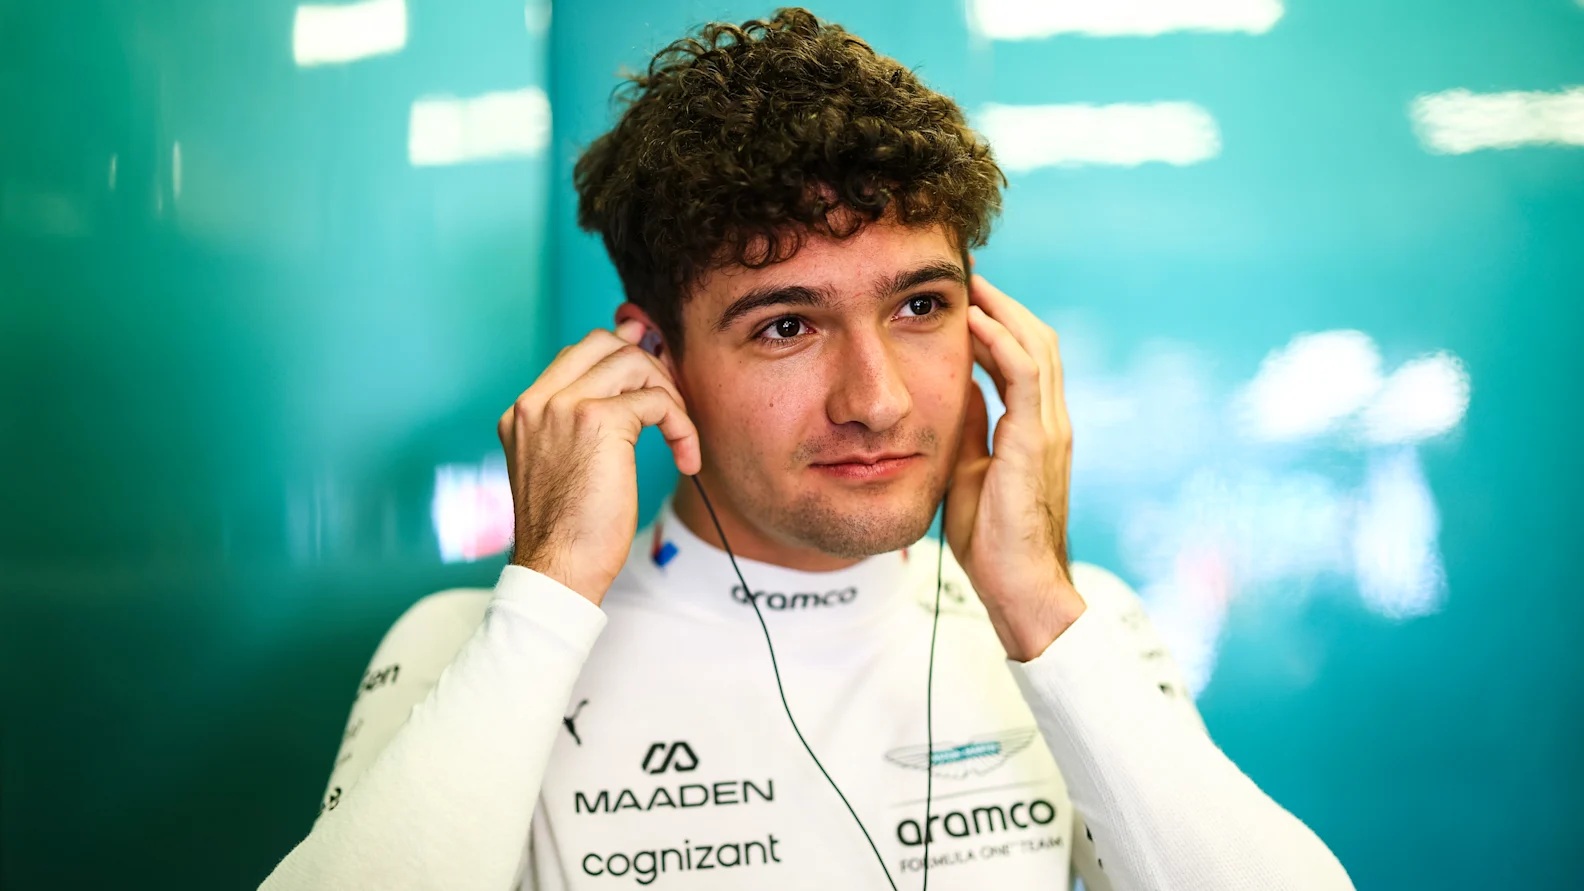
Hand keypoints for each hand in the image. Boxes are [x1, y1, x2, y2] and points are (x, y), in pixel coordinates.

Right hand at [497, 321, 700, 604]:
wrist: (557, 569)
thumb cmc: (567, 532)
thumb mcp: (562, 468)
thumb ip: (579, 427)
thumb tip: (626, 393)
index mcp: (524, 411)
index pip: (576, 354)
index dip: (622, 361)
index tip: (653, 388)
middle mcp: (537, 401)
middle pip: (604, 341)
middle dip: (648, 366)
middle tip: (669, 406)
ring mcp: (563, 406)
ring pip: (633, 361)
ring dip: (669, 395)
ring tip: (678, 436)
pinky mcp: (598, 421)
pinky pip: (657, 401)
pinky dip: (682, 426)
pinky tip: (685, 458)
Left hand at [946, 273, 1086, 661]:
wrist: (1021, 588)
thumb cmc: (995, 540)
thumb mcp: (969, 470)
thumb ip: (970, 429)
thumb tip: (955, 391)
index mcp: (1036, 428)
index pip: (1026, 358)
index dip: (1000, 323)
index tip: (967, 297)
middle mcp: (1051, 421)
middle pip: (1038, 340)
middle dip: (1004, 303)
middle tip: (968, 275)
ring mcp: (1049, 430)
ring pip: (1037, 348)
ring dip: (1003, 310)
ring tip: (972, 282)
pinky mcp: (1037, 443)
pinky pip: (1023, 377)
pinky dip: (1001, 342)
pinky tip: (975, 320)